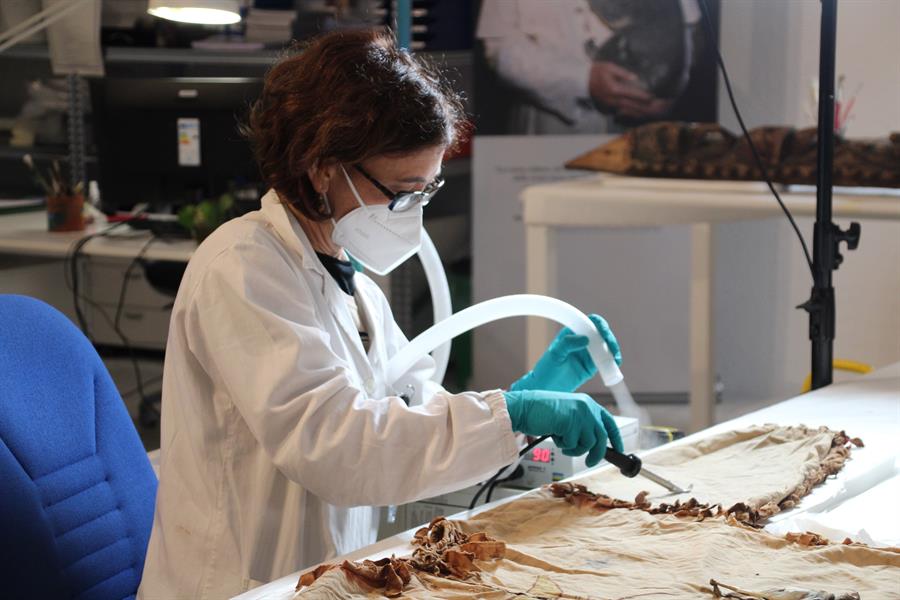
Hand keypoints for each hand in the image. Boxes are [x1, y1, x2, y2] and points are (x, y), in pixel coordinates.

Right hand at [504, 390, 622, 466]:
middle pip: (602, 437)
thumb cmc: (542, 412)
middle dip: (597, 453)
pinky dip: (564, 445)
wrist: (525, 407)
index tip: (619, 450)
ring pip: (589, 443)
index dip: (615, 438)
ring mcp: (580, 415)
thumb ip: (582, 424)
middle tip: (589, 462)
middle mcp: (587, 407)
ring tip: (562, 443)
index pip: (608, 422)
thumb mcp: (568, 415)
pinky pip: (574, 444)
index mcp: (588, 404)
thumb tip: (595, 444)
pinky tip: (555, 435)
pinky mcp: (572, 423)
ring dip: (575, 449)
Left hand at [510, 314, 620, 392]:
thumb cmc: (546, 369)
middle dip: (609, 338)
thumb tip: (586, 338)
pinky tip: (615, 364)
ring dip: (613, 350)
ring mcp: (589, 353)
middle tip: (612, 348)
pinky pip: (606, 361)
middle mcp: (582, 341)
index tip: (603, 332)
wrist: (546, 388)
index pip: (588, 322)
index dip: (598, 324)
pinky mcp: (593, 366)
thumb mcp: (555, 354)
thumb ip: (568, 344)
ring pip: (606, 346)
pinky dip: (612, 361)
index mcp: (572, 333)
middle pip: (601, 333)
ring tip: (615, 359)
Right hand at [588, 62, 672, 118]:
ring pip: (626, 110)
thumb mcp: (609, 67)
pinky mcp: (606, 106)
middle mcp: (612, 99)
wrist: (581, 80)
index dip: (642, 96)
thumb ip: (623, 73)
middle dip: (643, 107)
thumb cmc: (596, 71)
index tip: (652, 97)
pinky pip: (620, 111)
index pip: (631, 93)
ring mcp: (609, 104)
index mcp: (613, 89)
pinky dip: (629, 113)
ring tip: (648, 114)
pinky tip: (636, 114)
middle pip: (631, 105)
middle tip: (654, 109)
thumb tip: (635, 78)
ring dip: (637, 112)